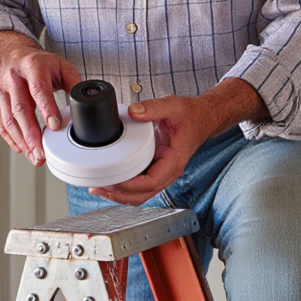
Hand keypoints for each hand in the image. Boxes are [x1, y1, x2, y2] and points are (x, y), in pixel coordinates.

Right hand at [0, 32, 81, 166]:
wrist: (13, 57)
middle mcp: (14, 79)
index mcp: (33, 67)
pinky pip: (2, 125)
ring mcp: (1, 91)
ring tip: (35, 156)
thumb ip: (74, 83)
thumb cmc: (40, 65)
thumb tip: (87, 102)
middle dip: (31, 134)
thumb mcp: (60, 66)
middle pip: (20, 109)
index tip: (55, 126)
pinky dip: (12, 140)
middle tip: (42, 153)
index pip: (38, 89)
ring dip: (23, 142)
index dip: (47, 108)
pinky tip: (24, 149)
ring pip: (9, 120)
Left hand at [90, 79, 264, 204]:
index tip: (113, 182)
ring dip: (120, 195)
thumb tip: (133, 111)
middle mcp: (169, 171)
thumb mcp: (173, 106)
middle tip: (98, 187)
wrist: (202, 118)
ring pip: (141, 194)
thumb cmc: (191, 115)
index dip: (131, 186)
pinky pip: (140, 185)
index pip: (152, 182)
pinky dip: (125, 187)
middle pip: (143, 194)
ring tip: (99, 188)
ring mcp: (163, 172)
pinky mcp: (156, 168)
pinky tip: (111, 182)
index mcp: (174, 160)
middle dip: (119, 195)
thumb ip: (153, 107)